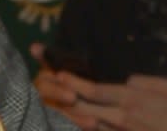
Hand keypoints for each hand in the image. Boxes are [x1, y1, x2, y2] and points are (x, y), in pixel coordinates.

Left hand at [31, 43, 166, 130]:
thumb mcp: (166, 88)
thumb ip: (144, 84)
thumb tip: (126, 81)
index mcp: (133, 98)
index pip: (94, 90)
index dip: (73, 82)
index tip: (57, 74)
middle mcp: (125, 118)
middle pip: (87, 110)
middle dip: (65, 101)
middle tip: (46, 92)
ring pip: (94, 127)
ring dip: (75, 119)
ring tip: (57, 110)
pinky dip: (93, 129)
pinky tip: (84, 124)